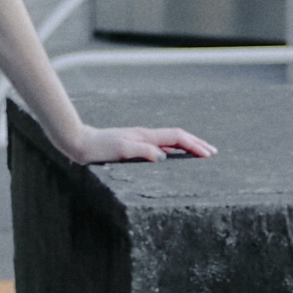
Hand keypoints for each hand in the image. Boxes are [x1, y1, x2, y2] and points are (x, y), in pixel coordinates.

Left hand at [69, 125, 215, 164]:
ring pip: (170, 140)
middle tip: (213, 152)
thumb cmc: (98, 149)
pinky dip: (173, 149)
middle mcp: (145, 136)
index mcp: (146, 136)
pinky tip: (173, 155)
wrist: (79, 143)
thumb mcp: (120, 151)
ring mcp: (140, 139)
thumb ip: (142, 151)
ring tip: (200, 152)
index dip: (194, 145)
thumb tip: (163, 156)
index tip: (209, 154)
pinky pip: (160, 145)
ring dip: (187, 145)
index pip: (177, 138)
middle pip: (177, 136)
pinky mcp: (133, 145)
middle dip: (196, 143)